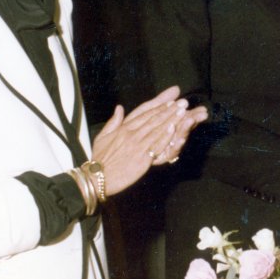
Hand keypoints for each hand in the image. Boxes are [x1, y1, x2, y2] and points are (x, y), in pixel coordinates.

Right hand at [91, 86, 207, 196]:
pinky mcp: (142, 158)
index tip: (170, 101)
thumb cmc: (100, 158)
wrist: (97, 177)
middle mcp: (132, 134)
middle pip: (154, 119)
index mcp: (124, 128)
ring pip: (157, 129)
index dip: (158, 107)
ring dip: (171, 119)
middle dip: (170, 110)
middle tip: (183, 102)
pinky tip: (174, 129)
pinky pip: (156, 145)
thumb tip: (119, 107)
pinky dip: (165, 136)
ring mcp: (137, 145)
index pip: (144, 114)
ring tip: (182, 112)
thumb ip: (113, 121)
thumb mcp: (102, 136)